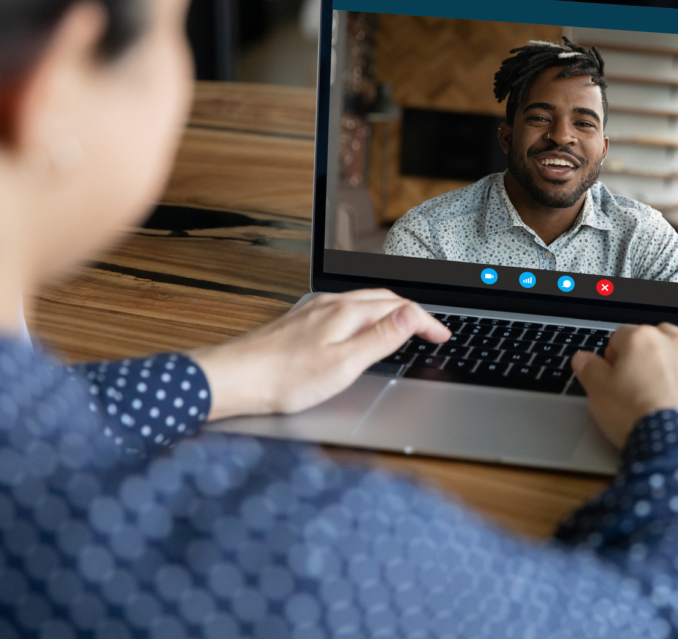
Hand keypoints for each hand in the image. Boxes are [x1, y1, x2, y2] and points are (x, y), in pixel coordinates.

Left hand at [188, 289, 449, 420]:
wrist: (234, 379)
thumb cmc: (284, 377)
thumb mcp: (344, 363)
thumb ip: (380, 338)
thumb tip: (412, 317)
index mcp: (347, 312)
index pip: (400, 308)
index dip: (427, 322)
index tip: (443, 336)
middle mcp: (330, 304)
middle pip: (383, 299)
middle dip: (412, 312)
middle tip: (431, 331)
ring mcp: (314, 311)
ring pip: (362, 303)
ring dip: (389, 311)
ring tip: (404, 328)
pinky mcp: (300, 322)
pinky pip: (344, 310)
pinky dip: (366, 317)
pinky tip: (359, 331)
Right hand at [569, 323, 677, 448]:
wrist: (676, 447)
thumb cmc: (637, 419)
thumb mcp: (597, 394)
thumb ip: (589, 371)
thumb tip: (583, 359)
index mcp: (642, 341)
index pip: (621, 337)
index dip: (612, 357)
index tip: (611, 374)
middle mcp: (676, 345)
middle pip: (660, 334)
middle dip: (650, 350)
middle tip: (640, 377)